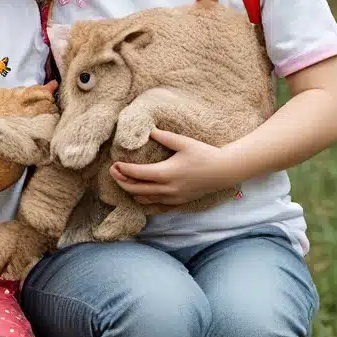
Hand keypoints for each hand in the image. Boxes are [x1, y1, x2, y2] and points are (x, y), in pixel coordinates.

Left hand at [109, 129, 231, 205]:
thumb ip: (164, 137)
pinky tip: (139, 193)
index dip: (123, 170)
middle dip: (121, 181)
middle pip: (136, 189)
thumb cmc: (204, 154)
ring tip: (124, 180)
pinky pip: (155, 206)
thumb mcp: (184, 142)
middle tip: (113, 171)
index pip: (138, 174)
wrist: (223, 171)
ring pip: (144, 199)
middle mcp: (167, 188)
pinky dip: (144, 200)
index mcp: (167, 173)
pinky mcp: (178, 202)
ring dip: (131, 190)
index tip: (114, 164)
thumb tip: (148, 130)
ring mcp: (172, 198)